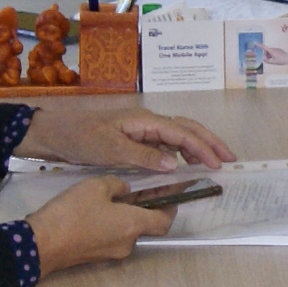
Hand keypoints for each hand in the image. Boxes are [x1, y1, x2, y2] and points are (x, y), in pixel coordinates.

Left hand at [20, 102, 231, 171]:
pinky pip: (166, 144)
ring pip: (179, 135)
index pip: (181, 133)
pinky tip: (187, 164)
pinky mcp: (137, 140)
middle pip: (187, 128)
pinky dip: (182, 152)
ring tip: (215, 162)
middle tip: (230, 159)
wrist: (57, 134)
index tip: (218, 164)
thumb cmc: (81, 138)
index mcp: (145, 121)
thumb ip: (143, 156)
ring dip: (198, 146)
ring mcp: (143, 130)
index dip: (202, 148)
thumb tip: (175, 165)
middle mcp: (148, 122)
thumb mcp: (110, 149)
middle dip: (210, 142)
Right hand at [22, 176, 170, 273]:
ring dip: (127, 214)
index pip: (165, 221)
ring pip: (127, 230)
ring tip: (117, 193)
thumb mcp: (96, 187)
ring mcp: (111, 252)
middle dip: (146, 207)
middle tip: (142, 187)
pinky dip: (112, 223)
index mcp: (133, 225)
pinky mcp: (95, 255)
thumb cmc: (72, 213)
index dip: (171, 207)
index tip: (171, 193)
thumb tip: (125, 189)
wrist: (41, 244)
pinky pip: (112, 236)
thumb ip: (117, 184)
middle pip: (146, 225)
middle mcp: (128, 243)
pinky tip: (99, 208)